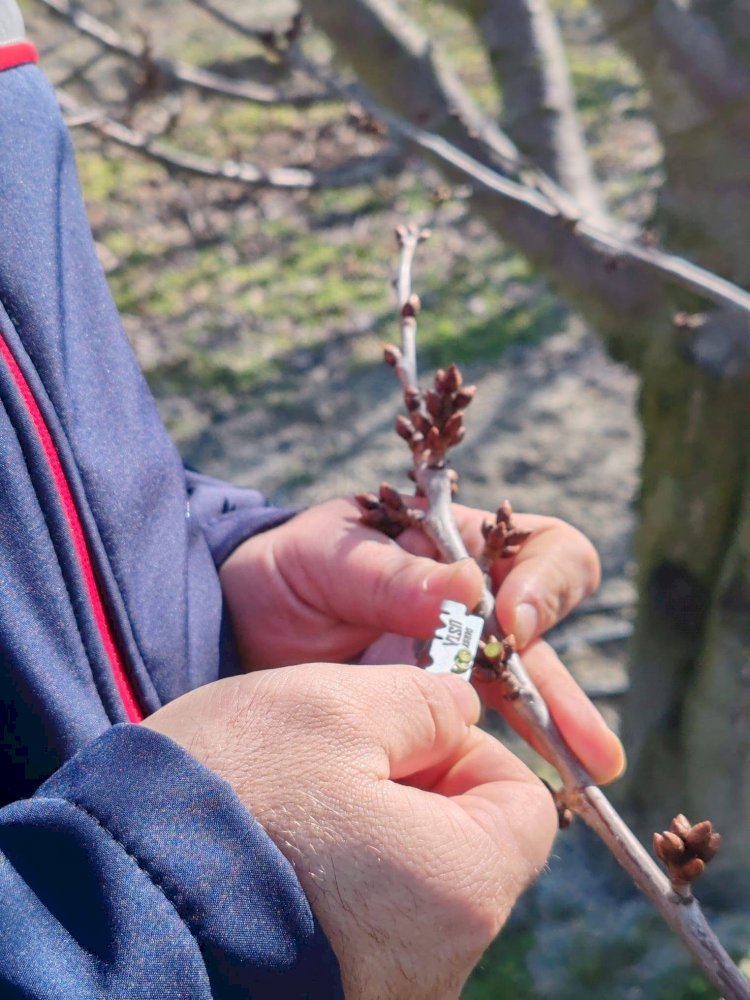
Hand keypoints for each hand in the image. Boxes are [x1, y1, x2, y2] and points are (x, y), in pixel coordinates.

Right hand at [143, 661, 557, 999]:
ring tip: (298, 804)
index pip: (524, 803)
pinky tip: (280, 851)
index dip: (470, 748)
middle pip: (468, 847)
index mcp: (459, 887)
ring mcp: (385, 990)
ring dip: (372, 829)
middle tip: (341, 760)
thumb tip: (459, 711)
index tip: (405, 732)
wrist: (110, 897)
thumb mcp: (333, 705)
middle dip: (418, 787)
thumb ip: (424, 701)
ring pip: (413, 884)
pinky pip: (364, 924)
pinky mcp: (332, 997)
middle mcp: (437, 963)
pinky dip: (336, 880)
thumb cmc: (229, 795)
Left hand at [220, 497, 623, 782]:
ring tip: (590, 774)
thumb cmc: (289, 572)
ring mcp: (456, 659)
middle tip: (589, 745)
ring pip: (522, 691)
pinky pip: (479, 731)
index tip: (511, 622)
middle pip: (542, 638)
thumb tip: (468, 591)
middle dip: (562, 689)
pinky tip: (525, 790)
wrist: (240, 623)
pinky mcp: (432, 709)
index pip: (539, 549)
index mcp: (457, 548)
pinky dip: (501, 757)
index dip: (543, 583)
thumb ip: (389, 576)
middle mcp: (471, 605)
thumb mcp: (329, 559)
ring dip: (555, 731)